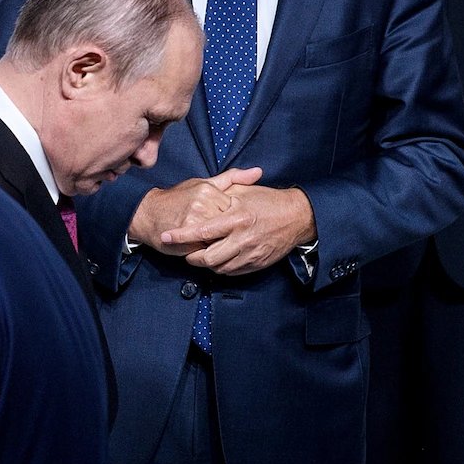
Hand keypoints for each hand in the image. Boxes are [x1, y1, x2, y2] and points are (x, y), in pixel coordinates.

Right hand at [128, 168, 261, 253]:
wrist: (147, 214)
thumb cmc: (177, 199)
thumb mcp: (203, 183)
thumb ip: (232, 178)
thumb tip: (258, 172)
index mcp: (209, 190)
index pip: (235, 207)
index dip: (232, 218)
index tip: (230, 221)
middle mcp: (203, 204)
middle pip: (228, 224)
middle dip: (228, 232)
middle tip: (225, 234)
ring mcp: (195, 221)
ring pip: (219, 238)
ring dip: (219, 242)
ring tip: (213, 241)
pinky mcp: (186, 238)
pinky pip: (207, 249)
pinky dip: (208, 251)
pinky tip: (203, 247)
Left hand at [160, 184, 315, 275]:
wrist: (297, 216)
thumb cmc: (268, 200)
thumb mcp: (243, 191)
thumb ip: (221, 191)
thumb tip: (200, 193)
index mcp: (236, 218)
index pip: (201, 230)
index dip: (181, 235)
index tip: (166, 236)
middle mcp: (242, 239)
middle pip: (208, 258)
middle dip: (192, 257)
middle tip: (186, 251)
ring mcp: (250, 254)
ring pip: (219, 268)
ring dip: (206, 264)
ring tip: (201, 255)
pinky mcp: (257, 263)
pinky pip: (232, 272)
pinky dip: (221, 268)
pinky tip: (218, 259)